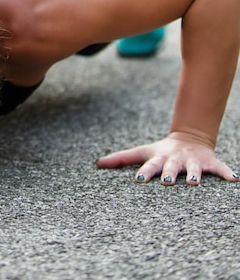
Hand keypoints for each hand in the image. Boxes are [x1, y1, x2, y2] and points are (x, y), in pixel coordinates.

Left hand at [96, 131, 238, 185]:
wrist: (189, 139)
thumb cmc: (161, 152)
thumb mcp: (142, 152)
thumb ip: (120, 158)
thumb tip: (96, 163)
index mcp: (159, 158)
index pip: (149, 166)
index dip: (145, 172)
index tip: (139, 180)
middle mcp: (175, 160)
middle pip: (171, 168)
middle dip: (169, 174)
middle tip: (168, 181)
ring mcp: (193, 162)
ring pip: (195, 169)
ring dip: (194, 175)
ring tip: (195, 182)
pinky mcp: (210, 163)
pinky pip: (221, 169)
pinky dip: (228, 173)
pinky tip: (234, 179)